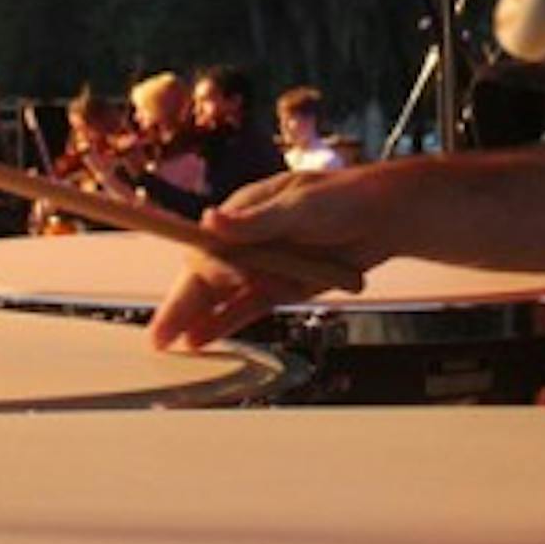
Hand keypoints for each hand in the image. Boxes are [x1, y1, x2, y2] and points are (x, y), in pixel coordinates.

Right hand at [147, 167, 392, 352]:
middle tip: (158, 336)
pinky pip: (245, 308)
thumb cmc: (344, 198)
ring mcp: (263, 266)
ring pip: (220, 297)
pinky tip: (200, 339)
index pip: (206, 245)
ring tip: (171, 346)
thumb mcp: (300, 206)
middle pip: (205, 278)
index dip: (195, 269)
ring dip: (196, 319)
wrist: (386, 216)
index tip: (193, 287)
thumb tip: (211, 220)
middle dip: (180, 306)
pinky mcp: (280, 287)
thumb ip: (257, 220)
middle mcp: (247, 241)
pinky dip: (224, 323)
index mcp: (244, 213)